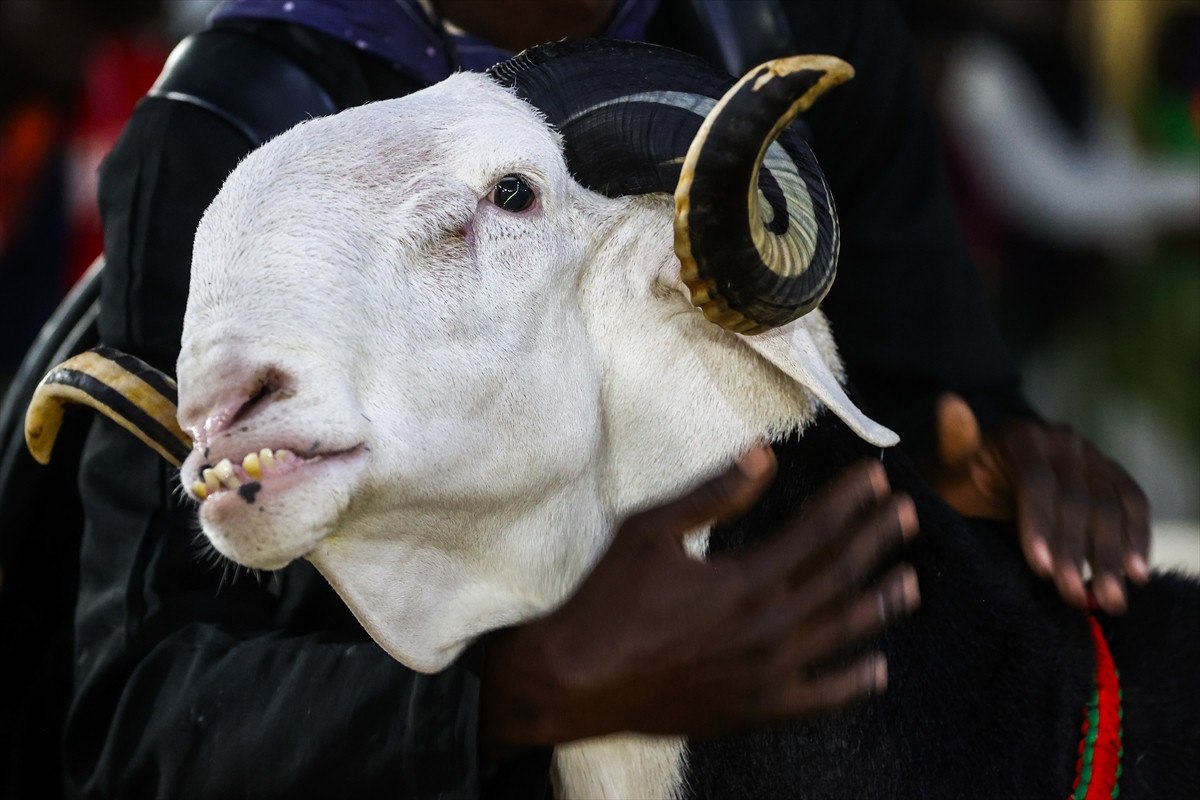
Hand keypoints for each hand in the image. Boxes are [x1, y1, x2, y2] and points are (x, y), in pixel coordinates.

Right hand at [482, 447, 918, 756]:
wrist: (575, 680)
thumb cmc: (607, 599)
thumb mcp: (650, 530)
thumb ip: (713, 493)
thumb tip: (765, 455)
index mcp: (746, 579)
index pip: (819, 531)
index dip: (852, 501)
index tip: (878, 478)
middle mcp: (769, 627)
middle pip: (842, 576)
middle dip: (878, 541)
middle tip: (907, 515)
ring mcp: (767, 675)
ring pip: (842, 634)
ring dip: (881, 604)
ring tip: (911, 582)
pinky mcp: (754, 711)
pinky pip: (820, 698)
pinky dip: (853, 683)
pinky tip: (878, 668)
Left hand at [931, 394, 1150, 613]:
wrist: (985, 475)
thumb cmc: (961, 477)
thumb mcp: (948, 464)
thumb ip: (954, 439)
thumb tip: (949, 402)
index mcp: (1022, 437)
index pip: (1036, 482)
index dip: (1040, 526)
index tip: (1041, 569)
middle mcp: (1063, 441)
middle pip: (1078, 499)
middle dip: (1077, 552)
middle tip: (1075, 595)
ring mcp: (1092, 457)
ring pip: (1111, 507)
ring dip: (1113, 556)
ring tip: (1110, 600)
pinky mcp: (1111, 476)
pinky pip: (1133, 504)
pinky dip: (1137, 539)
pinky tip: (1137, 574)